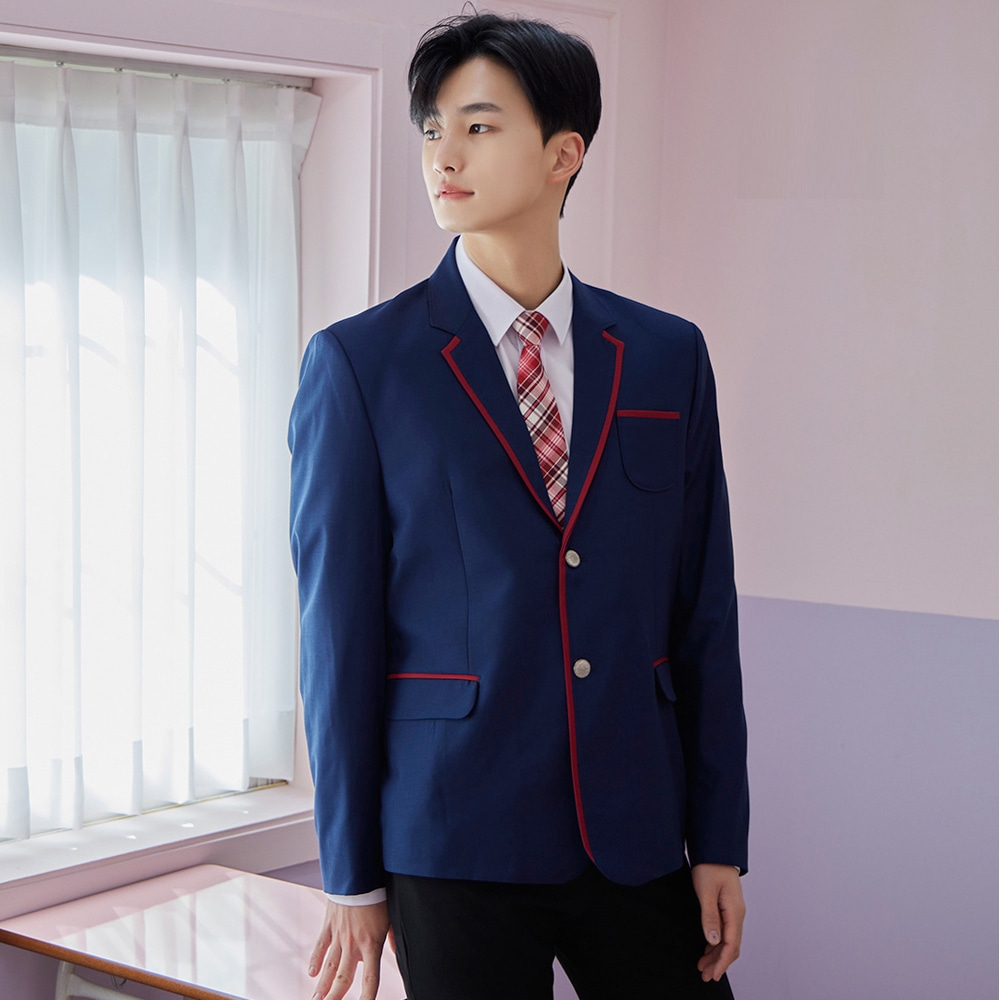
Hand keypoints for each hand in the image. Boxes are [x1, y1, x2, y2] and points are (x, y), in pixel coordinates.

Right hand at [307, 899, 389, 999]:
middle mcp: (353, 945)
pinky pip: (320, 946)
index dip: (366, 997)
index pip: (370, 980)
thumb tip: (397, 951)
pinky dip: (315, 960)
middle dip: (335, 998)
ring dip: (322, 987)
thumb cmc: (378, 895)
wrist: (359, 875)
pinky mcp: (329, 926)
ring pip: (329, 968)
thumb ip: (393, 937)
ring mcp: (339, 937)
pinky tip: (312, 973)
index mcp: (371, 945)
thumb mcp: (390, 918)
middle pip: (343, 979)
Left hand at [691, 863, 744, 981]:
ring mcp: (733, 911)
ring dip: (717, 955)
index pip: (731, 945)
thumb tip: (714, 941)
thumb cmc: (710, 867)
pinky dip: (716, 944)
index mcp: (735, 912)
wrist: (715, 850)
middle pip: (731, 946)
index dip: (722, 962)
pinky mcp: (727, 908)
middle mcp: (737, 914)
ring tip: (703, 967)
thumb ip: (710, 916)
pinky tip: (707, 950)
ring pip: (728, 941)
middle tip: (705, 976)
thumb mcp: (706, 891)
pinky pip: (725, 932)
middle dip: (719, 963)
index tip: (713, 974)